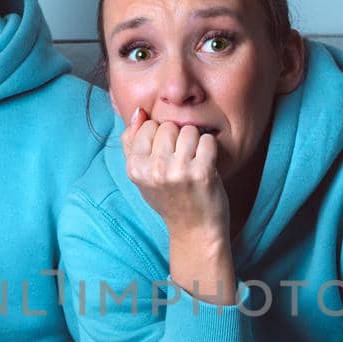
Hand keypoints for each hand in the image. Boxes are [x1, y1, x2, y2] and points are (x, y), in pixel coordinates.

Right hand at [121, 107, 229, 240]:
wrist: (194, 230)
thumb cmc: (168, 198)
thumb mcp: (141, 174)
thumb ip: (132, 142)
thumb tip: (139, 111)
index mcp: (135, 168)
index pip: (147, 126)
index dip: (159, 137)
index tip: (165, 157)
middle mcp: (154, 169)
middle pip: (168, 126)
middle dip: (177, 138)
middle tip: (181, 161)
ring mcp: (178, 171)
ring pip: (189, 130)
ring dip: (195, 143)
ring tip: (193, 163)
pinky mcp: (202, 173)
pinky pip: (208, 140)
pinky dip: (210, 149)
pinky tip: (206, 165)